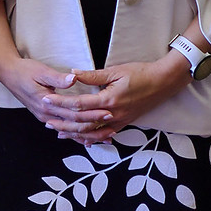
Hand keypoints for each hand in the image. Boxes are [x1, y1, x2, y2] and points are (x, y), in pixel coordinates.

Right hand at [0, 51, 107, 137]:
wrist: (9, 74)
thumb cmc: (25, 71)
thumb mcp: (42, 71)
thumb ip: (58, 78)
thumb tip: (73, 78)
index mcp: (47, 104)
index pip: (74, 113)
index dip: (91, 114)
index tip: (107, 112)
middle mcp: (46, 115)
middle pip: (74, 126)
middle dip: (94, 127)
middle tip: (111, 127)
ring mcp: (45, 118)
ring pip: (69, 132)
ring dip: (87, 136)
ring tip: (104, 138)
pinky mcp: (45, 117)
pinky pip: (63, 130)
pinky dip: (75, 136)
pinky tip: (86, 140)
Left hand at [40, 57, 192, 143]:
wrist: (164, 82)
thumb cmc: (141, 73)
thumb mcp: (116, 71)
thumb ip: (93, 76)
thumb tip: (73, 73)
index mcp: (108, 100)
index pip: (78, 104)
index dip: (60, 103)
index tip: (46, 100)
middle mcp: (112, 114)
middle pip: (82, 122)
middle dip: (63, 122)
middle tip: (46, 121)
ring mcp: (119, 121)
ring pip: (93, 132)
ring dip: (75, 133)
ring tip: (59, 132)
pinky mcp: (125, 123)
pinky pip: (105, 134)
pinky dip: (92, 138)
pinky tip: (83, 140)